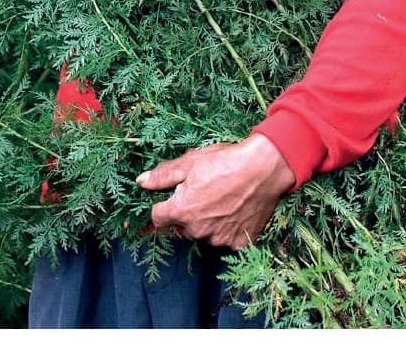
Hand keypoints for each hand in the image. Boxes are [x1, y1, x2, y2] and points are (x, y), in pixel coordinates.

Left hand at [136, 135, 294, 248]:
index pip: (158, 217)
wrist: (263, 169)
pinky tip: (235, 211)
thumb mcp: (189, 163)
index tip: (173, 198)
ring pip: (204, 234)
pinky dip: (228, 229)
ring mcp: (219, 238)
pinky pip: (226, 240)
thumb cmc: (225, 162)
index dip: (162, 206)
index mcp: (181, 210)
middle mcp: (198, 230)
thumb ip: (162, 176)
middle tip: (203, 193)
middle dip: (186, 213)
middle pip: (181, 226)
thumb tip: (141, 182)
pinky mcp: (239, 243)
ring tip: (221, 200)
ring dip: (207, 223)